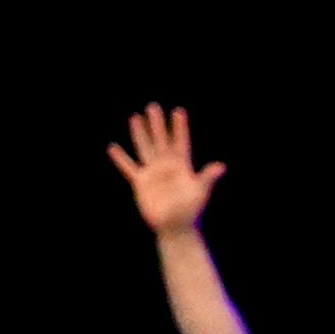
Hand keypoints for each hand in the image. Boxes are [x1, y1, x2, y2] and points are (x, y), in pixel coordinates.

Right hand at [108, 103, 223, 233]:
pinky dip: (121, 159)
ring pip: (145, 148)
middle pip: (160, 140)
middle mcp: (166, 165)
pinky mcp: (141, 183)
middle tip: (153, 106)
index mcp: (182, 165)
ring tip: (135, 117)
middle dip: (157, 124)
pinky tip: (113, 148)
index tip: (178, 111)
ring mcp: (153, 173)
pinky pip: (128, 168)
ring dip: (140, 134)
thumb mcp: (200, 191)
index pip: (180, 142)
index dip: (179, 128)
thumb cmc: (191, 210)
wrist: (176, 227)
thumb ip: (207, 177)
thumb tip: (221, 166)